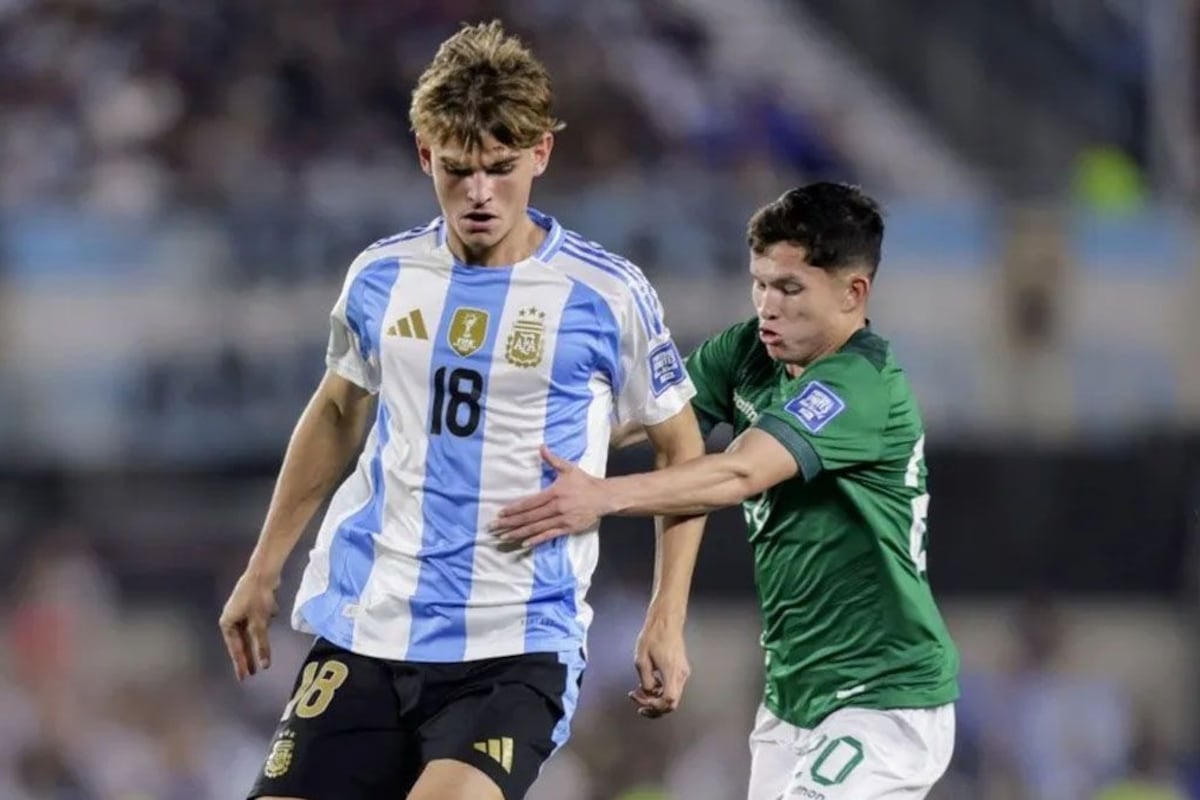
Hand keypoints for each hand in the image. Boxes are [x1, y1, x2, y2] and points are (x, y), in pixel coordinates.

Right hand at [218, 571, 278, 680]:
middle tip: (252, 673)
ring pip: (252, 630)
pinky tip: (272, 610)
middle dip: (249, 655)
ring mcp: (242, 610)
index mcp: (227, 623)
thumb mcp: (259, 623)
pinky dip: (266, 617)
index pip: (235, 648)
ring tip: (263, 653)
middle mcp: (232, 617)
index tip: (244, 677)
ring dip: (259, 636)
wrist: (263, 571)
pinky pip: (260, 618)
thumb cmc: (257, 598)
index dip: (241, 663)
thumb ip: (261, 644)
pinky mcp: (253, 604)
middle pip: (242, 641)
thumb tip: (264, 664)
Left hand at [491, 446, 608, 546]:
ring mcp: (561, 520)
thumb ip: (552, 460)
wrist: (604, 497)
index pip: (529, 502)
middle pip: (529, 517)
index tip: (501, 513)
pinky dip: (536, 539)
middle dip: (510, 522)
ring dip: (519, 532)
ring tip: (504, 537)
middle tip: (494, 528)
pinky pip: (549, 535)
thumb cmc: (584, 482)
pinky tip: (524, 543)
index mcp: (553, 493)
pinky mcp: (568, 528)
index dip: (514, 508)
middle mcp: (556, 508)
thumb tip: (541, 447)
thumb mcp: (568, 468)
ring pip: (536, 528)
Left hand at [628, 615, 689, 718]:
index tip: (641, 703)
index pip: (669, 701)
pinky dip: (660, 690)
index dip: (655, 707)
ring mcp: (683, 673)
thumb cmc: (653, 636)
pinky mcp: (681, 670)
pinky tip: (648, 684)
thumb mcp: (641, 660)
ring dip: (656, 698)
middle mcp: (681, 675)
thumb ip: (645, 681)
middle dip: (654, 706)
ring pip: (672, 697)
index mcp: (671, 672)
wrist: (666, 622)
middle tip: (637, 700)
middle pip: (672, 703)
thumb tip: (648, 693)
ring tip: (639, 691)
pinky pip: (672, 687)